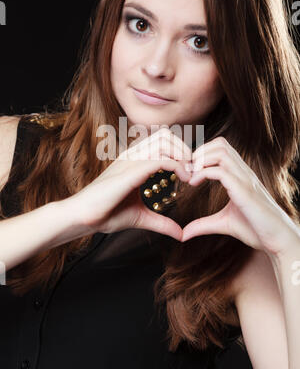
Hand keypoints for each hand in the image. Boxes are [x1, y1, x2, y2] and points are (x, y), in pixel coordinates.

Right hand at [64, 128, 192, 240]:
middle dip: (184, 148)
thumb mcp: (141, 217)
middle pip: (165, 134)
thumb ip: (161, 222)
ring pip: (164, 140)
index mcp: (134, 161)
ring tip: (189, 174)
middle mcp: (133, 155)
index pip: (162, 140)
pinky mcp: (130, 170)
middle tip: (193, 170)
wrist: (84, 217)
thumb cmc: (106, 214)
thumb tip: (180, 234)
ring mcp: (131, 160)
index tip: (191, 172)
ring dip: (182, 154)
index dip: (180, 151)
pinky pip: (160, 159)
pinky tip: (184, 180)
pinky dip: (178, 166)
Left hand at [182, 137, 299, 257]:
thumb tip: (184, 234)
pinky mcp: (245, 191)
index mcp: (240, 176)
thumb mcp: (223, 224)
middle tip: (186, 170)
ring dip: (200, 159)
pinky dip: (203, 173)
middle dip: (199, 152)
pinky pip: (221, 171)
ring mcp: (245, 180)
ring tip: (190, 176)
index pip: (221, 148)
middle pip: (220, 143)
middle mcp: (244, 173)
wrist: (278, 241)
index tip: (187, 170)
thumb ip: (203, 225)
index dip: (201, 154)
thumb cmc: (256, 230)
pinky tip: (193, 184)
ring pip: (221, 151)